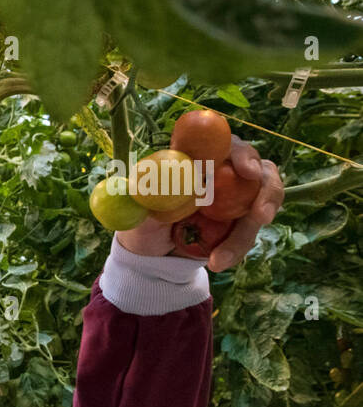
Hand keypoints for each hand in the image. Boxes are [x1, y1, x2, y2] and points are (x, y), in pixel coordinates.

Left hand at [115, 136, 285, 270]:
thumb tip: (153, 178)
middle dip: (266, 192)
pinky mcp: (242, 223)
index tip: (247, 171)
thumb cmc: (144, 222)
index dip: (243, 154)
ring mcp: (238, 198)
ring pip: (260, 207)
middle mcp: (223, 173)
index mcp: (199, 159)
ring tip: (220, 258)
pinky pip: (251, 233)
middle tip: (261, 216)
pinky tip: (218, 261)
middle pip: (260, 171)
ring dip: (245, 233)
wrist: (150, 255)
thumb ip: (149, 193)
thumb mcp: (141, 209)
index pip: (228, 145)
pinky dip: (238, 248)